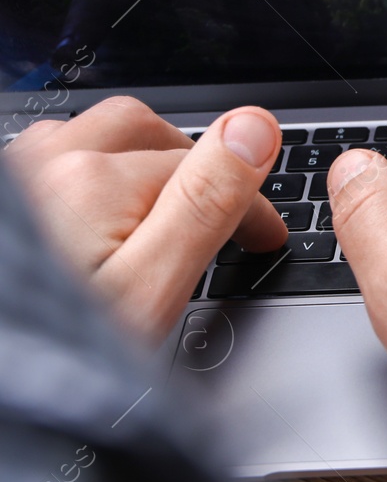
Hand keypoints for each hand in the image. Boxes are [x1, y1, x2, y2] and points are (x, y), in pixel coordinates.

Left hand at [6, 97, 287, 341]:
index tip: (266, 238)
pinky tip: (101, 224)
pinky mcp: (4, 201)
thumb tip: (254, 128)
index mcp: (92, 180)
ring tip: (165, 217)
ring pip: (96, 137)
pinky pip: (54, 161)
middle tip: (226, 218)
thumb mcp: (152, 287)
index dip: (249, 204)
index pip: (202, 167)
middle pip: (148, 133)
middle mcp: (46, 162)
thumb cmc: (61, 353)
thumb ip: (206, 201)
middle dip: (195, 167)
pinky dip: (92, 179)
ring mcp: (15, 178)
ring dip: (140, 164)